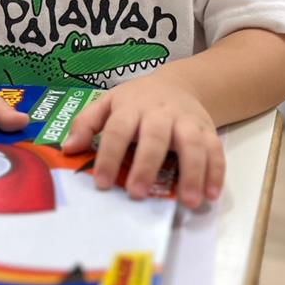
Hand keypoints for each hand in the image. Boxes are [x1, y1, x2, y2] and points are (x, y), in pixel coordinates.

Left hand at [62, 77, 224, 208]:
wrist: (179, 84)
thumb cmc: (137, 101)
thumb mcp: (108, 103)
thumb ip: (87, 123)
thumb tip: (68, 148)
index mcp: (131, 107)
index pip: (117, 130)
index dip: (109, 155)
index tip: (102, 183)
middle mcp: (160, 113)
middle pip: (155, 136)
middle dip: (147, 165)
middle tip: (138, 193)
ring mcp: (186, 121)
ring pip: (192, 143)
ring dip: (192, 172)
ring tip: (188, 201)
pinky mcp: (207, 130)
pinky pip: (215, 149)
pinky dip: (217, 171)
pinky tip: (212, 194)